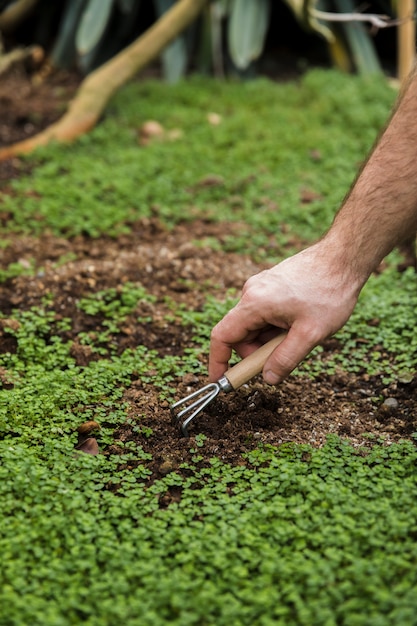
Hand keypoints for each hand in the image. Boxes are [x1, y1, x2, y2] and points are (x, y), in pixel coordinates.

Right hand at [209, 241, 361, 383]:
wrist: (343, 258)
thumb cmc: (329, 292)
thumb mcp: (310, 334)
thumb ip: (286, 359)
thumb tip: (268, 378)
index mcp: (254, 303)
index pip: (222, 337)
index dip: (218, 361)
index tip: (220, 381)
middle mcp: (251, 292)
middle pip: (240, 333)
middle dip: (257, 351)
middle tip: (284, 356)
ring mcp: (260, 286)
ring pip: (255, 325)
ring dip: (270, 338)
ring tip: (300, 333)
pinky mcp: (271, 285)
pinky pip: (264, 314)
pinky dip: (276, 326)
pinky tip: (300, 322)